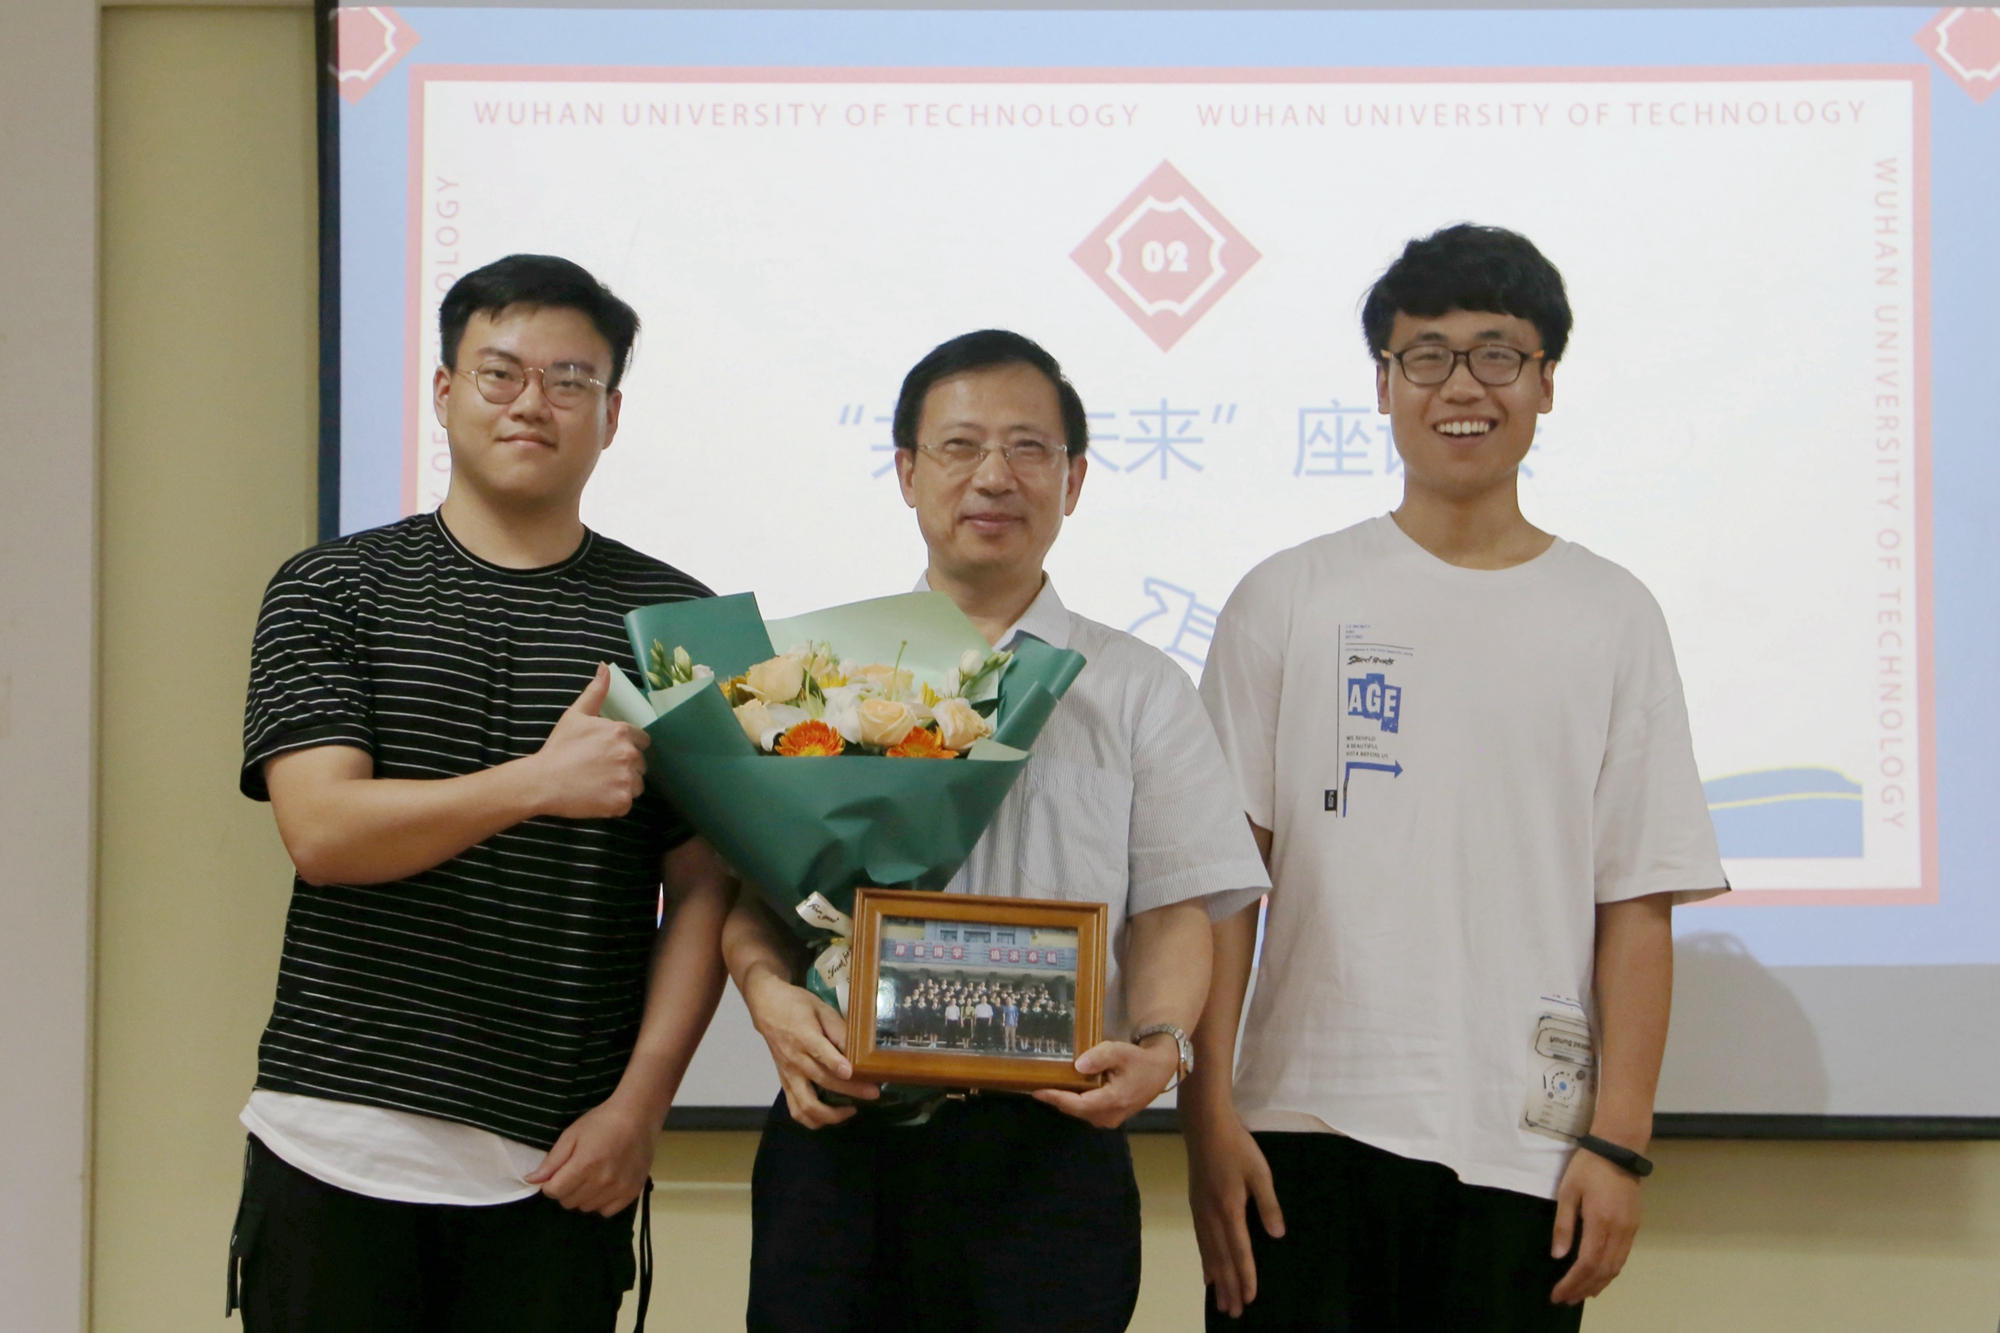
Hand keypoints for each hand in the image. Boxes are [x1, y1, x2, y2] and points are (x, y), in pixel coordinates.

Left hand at [526, 1095, 657, 1215]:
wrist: (637, 1117)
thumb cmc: (601, 1122)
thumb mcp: (571, 1135)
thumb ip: (552, 1161)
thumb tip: (531, 1180)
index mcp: (584, 1165)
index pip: (554, 1191)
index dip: (550, 1184)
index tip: (557, 1174)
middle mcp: (601, 1181)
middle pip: (569, 1202)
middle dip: (566, 1189)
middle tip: (576, 1172)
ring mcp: (618, 1189)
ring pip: (586, 1208)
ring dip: (583, 1196)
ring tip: (591, 1177)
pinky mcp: (631, 1192)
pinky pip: (606, 1211)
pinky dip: (601, 1202)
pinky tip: (604, 1186)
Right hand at [528, 664, 649, 819]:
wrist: (543, 781)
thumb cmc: (559, 748)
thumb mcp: (576, 715)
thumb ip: (595, 692)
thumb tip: (604, 667)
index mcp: (622, 732)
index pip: (642, 741)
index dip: (627, 747)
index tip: (608, 754)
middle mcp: (629, 754)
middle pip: (641, 764)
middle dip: (625, 767)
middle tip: (599, 771)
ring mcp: (627, 779)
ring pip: (637, 785)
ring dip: (623, 786)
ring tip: (598, 784)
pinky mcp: (622, 801)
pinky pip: (627, 804)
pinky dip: (615, 803)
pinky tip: (596, 797)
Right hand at [740, 969, 878, 1128]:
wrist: (767, 1007)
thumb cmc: (797, 1005)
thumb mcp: (821, 1008)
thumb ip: (839, 1028)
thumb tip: (860, 1047)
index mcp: (804, 1036)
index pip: (820, 1052)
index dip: (835, 1064)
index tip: (852, 1073)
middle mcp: (795, 1059)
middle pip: (822, 1080)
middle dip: (850, 1091)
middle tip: (873, 1094)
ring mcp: (788, 1074)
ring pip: (805, 1105)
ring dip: (829, 1115)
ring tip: (851, 1111)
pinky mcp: (784, 1083)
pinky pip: (795, 1109)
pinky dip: (812, 1120)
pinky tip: (829, 1117)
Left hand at [1032, 1036, 1179, 1128]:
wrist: (1159, 1070)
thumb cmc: (1139, 1060)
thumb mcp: (1120, 1052)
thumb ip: (1100, 1057)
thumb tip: (1078, 1065)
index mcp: (1112, 1101)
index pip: (1078, 1104)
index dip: (1057, 1098)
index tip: (1037, 1091)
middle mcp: (1109, 1116)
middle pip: (1076, 1109)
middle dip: (1057, 1098)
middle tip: (1036, 1085)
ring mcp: (1109, 1119)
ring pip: (1080, 1112)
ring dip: (1065, 1100)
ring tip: (1047, 1086)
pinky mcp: (1110, 1117)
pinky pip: (1087, 1111)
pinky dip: (1075, 1101)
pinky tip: (1066, 1089)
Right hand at [1185, 1106, 1283, 1317]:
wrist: (1205, 1126)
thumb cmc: (1237, 1146)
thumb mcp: (1260, 1172)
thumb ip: (1268, 1204)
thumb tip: (1277, 1235)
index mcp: (1230, 1209)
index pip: (1240, 1251)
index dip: (1246, 1276)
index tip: (1250, 1298)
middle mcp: (1212, 1216)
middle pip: (1221, 1259)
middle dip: (1229, 1286)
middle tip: (1234, 1313)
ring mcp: (1200, 1211)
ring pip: (1208, 1253)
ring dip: (1217, 1279)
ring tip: (1221, 1301)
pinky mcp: (1195, 1206)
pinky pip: (1200, 1241)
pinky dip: (1205, 1261)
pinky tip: (1206, 1274)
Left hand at [1549, 1144, 1642, 1303]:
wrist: (1618, 1150)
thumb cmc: (1588, 1168)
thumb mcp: (1567, 1192)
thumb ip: (1563, 1225)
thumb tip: (1558, 1256)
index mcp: (1599, 1222)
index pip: (1586, 1263)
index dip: (1572, 1282)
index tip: (1558, 1294)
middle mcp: (1618, 1231)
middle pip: (1602, 1271)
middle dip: (1583, 1288)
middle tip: (1566, 1300)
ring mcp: (1629, 1230)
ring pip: (1615, 1267)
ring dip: (1598, 1284)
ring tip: (1582, 1295)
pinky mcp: (1634, 1226)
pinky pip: (1622, 1257)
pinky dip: (1610, 1272)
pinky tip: (1600, 1277)